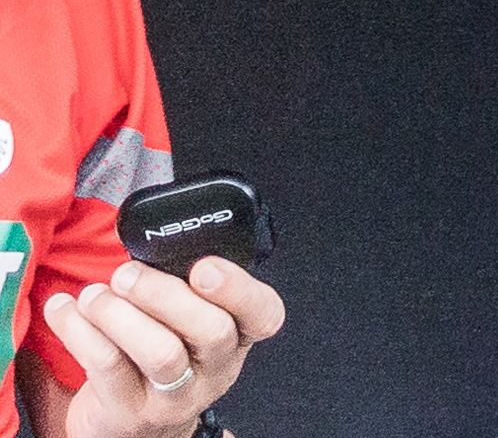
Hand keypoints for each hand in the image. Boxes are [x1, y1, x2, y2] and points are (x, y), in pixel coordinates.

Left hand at [38, 257, 285, 437]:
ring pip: (160, 352)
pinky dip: (79, 331)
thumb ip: (184, 289)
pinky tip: (65, 310)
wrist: (134, 426)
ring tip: (93, 295)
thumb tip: (150, 246)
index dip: (238, 288)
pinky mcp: (129, 414)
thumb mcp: (187, 323)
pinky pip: (108, 367)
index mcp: (239, 336)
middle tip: (126, 274)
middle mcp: (216, 370)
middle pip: (210, 331)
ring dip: (119, 314)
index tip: (203, 266)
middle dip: (164, 294)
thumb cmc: (163, 354)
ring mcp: (175, 398)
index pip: (264, 313)